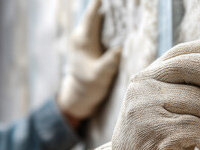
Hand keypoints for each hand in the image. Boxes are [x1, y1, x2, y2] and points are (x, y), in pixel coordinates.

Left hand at [58, 0, 121, 119]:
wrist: (80, 91)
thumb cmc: (91, 83)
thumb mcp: (102, 74)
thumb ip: (109, 61)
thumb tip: (120, 48)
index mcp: (83, 41)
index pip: (90, 18)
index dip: (96, 6)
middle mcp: (79, 36)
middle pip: (92, 15)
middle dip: (102, 7)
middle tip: (117, 2)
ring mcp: (81, 38)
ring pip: (93, 20)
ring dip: (103, 14)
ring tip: (117, 9)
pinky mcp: (85, 41)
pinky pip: (94, 26)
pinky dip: (103, 22)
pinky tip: (113, 21)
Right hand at [86, 31, 199, 149]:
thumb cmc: (158, 138)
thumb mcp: (167, 106)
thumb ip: (187, 87)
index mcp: (149, 76)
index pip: (181, 53)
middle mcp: (144, 87)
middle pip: (188, 67)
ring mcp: (145, 110)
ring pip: (197, 102)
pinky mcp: (152, 136)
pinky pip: (195, 130)